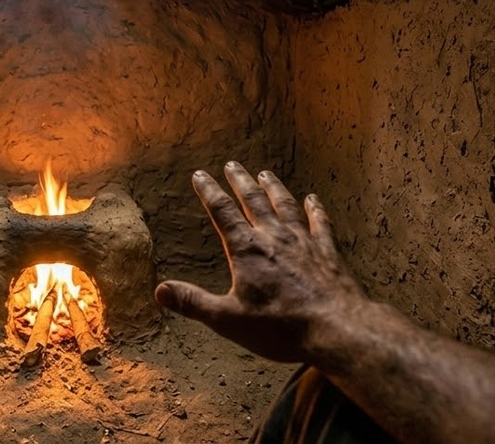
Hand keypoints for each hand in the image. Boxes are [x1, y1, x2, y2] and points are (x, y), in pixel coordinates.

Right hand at [155, 162, 367, 362]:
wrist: (335, 328)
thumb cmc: (280, 327)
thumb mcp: (228, 319)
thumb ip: (193, 302)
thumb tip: (160, 291)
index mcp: (247, 250)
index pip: (222, 212)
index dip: (209, 192)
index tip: (200, 175)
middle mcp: (274, 238)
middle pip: (254, 201)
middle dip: (240, 182)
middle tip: (232, 165)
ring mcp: (304, 242)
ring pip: (285, 206)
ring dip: (274, 189)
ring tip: (266, 174)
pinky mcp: (327, 253)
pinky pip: (320, 223)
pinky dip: (315, 209)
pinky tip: (313, 199)